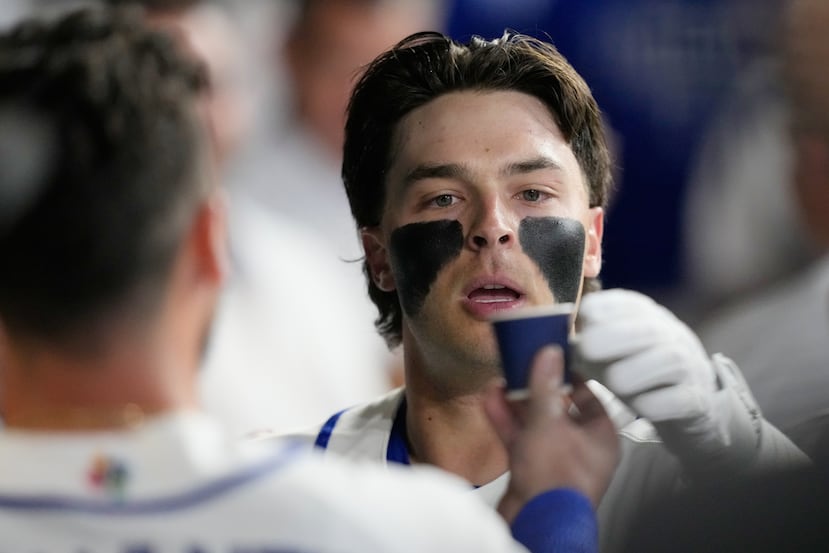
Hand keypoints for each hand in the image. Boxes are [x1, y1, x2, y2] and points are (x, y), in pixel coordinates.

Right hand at [483, 346, 618, 522]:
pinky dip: (506, 422)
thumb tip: (549, 353)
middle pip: (559, 410)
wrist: (537, 523)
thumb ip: (545, 386)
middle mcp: (581, 449)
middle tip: (521, 367)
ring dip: (516, 404)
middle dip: (536, 389)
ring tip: (500, 381)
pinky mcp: (532, 472)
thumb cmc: (555, 475)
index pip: (589, 398)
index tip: (553, 360)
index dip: (570, 377)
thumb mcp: (548, 421)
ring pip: (535, 425)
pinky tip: (490, 401)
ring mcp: (555, 462)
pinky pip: (520, 441)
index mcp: (600, 437)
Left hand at [574, 289, 754, 471]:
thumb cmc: (636, 372)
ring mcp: (689, 365)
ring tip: (615, 383)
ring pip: (668, 359)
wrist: (685, 405)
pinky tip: (640, 407)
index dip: (600, 310)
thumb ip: (586, 344)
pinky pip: (680, 398)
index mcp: (645, 316)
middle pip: (647, 328)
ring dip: (636, 370)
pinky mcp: (697, 399)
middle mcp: (671, 334)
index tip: (581, 323)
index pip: (624, 303)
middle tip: (586, 350)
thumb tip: (552, 347)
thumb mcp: (611, 352)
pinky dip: (656, 403)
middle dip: (613, 336)